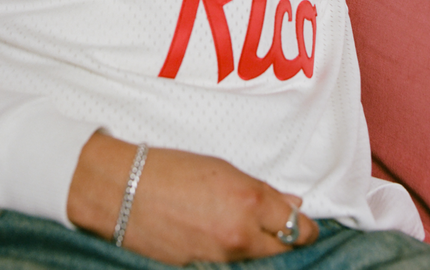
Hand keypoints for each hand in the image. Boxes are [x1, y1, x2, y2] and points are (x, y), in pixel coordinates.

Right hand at [67, 133, 318, 264]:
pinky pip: (231, 266)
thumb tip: (292, 204)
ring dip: (259, 248)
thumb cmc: (171, 169)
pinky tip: (223, 241)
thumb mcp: (222, 169)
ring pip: (257, 261)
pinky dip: (234, 257)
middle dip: (287, 241)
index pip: (297, 227)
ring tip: (245, 230)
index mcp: (250, 202)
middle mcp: (241, 235)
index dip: (306, 226)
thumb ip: (261, 191)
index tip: (306, 224)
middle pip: (283, 251)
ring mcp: (221, 258)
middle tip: (280, 229)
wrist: (124, 190)